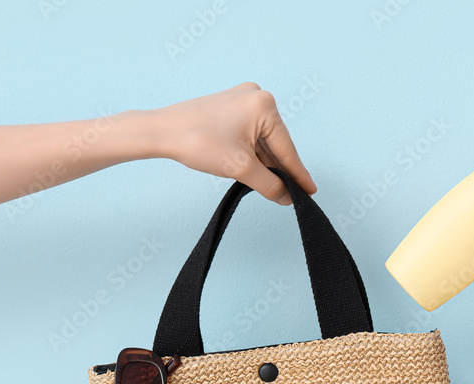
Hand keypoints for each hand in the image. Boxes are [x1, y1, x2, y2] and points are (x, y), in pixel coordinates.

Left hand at [149, 82, 316, 205]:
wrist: (161, 132)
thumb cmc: (197, 141)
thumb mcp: (240, 168)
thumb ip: (270, 184)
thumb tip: (287, 197)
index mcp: (264, 105)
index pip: (287, 149)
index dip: (298, 174)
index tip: (311, 191)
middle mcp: (256, 96)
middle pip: (276, 144)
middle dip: (279, 169)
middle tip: (289, 195)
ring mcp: (242, 100)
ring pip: (262, 141)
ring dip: (264, 163)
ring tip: (267, 186)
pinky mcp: (230, 107)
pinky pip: (250, 134)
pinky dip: (252, 153)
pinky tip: (251, 169)